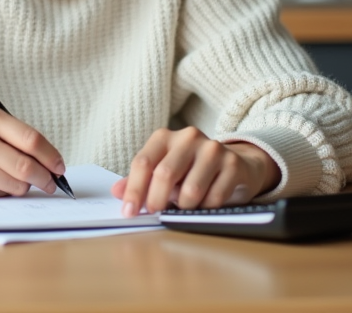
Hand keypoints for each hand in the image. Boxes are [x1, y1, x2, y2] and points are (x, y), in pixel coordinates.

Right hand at [0, 105, 65, 198]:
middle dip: (45, 178)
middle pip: (26, 163)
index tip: (60, 167)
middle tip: (51, 184)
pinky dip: (4, 193)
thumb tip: (49, 163)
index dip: (51, 156)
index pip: (31, 138)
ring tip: (19, 184)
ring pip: (15, 182)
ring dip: (24, 187)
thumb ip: (12, 139)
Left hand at [112, 127, 280, 216]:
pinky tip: (205, 205)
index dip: (134, 190)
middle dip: (156, 200)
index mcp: (164, 137)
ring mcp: (212, 148)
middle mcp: (188, 137)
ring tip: (185, 206)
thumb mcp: (163, 171)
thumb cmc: (191, 170)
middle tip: (156, 214)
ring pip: (191, 189)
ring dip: (184, 207)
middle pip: (164, 174)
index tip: (129, 212)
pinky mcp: (233, 164)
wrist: (235, 164)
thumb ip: (140, 181)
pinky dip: (206, 208)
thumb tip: (116, 192)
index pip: (143, 162)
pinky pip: (214, 197)